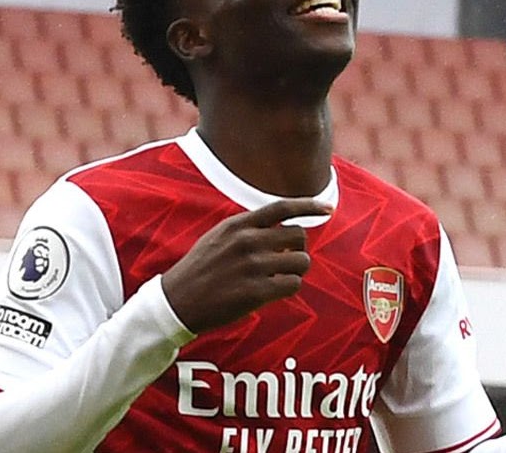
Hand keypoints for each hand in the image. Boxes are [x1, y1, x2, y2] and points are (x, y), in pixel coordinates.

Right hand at [161, 198, 332, 333]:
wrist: (178, 300)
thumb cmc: (201, 269)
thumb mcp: (218, 237)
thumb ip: (247, 228)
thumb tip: (282, 226)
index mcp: (238, 224)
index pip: (282, 207)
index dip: (309, 205)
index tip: (328, 207)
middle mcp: (247, 241)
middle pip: (298, 235)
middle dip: (299, 248)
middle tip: (288, 259)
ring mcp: (253, 266)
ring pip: (301, 261)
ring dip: (298, 269)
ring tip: (282, 276)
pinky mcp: (256, 292)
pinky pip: (293, 284)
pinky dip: (290, 287)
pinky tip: (276, 290)